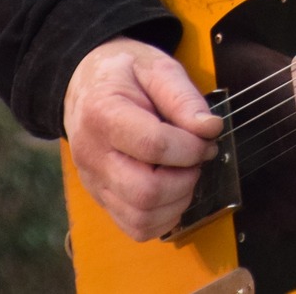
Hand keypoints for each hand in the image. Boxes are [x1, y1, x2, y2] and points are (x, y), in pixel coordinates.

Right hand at [63, 36, 223, 241]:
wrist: (85, 85)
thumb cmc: (124, 73)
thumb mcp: (156, 68)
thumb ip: (184, 98)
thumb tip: (211, 129)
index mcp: (102, 114)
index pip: (153, 146)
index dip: (191, 146)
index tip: (207, 136)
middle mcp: (92, 155)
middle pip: (146, 191)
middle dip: (186, 178)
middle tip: (197, 157)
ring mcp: (94, 182)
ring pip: (141, 217)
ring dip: (178, 200)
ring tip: (186, 171)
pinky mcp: (102, 199)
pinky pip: (135, 227)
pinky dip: (164, 218)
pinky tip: (174, 190)